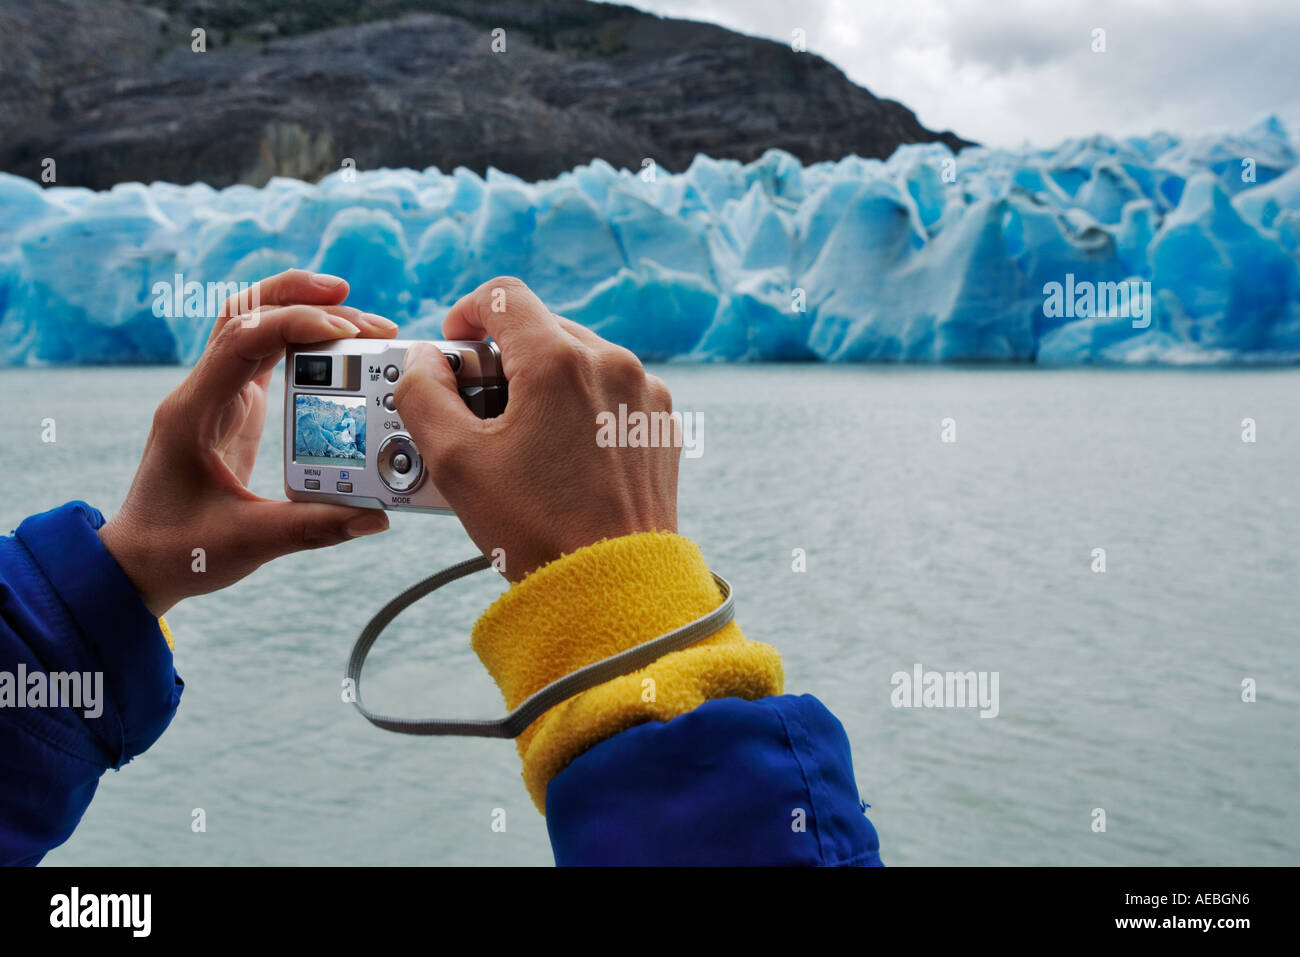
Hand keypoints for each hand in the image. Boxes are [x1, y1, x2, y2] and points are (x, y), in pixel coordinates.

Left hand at [99, 270, 397, 615]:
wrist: (139, 562)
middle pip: (248, 312)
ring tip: (363, 323)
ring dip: (306, 313)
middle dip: (306, 301)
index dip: (296, 325)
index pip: (242, 339)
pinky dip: (303, 341)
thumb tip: (376, 518)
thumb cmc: (179, 551)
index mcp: (195, 412)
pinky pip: (268, 356)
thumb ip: (313, 528)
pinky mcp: (235, 408)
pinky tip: (342, 345)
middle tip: (368, 317)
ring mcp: (218, 396)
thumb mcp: (247, 542)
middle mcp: (203, 392)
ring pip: (258, 326)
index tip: (347, 334)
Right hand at [394, 277, 677, 581]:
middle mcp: (611, 363)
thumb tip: (423, 360)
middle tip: (478, 408)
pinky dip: (581, 407)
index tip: (455, 346)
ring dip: (543, 382)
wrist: (615, 586)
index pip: (503, 296)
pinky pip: (612, 393)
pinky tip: (562, 456)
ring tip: (521, 439)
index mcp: (558, 361)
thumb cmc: (537, 529)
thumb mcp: (454, 462)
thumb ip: (421, 394)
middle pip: (542, 328)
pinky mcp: (661, 424)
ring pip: (579, 360)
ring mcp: (644, 393)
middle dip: (504, 357)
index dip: (467, 313)